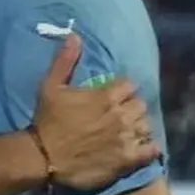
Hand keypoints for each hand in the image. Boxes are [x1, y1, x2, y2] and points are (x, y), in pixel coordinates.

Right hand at [31, 35, 159, 190]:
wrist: (43, 157)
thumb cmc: (46, 121)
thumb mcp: (50, 86)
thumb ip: (65, 60)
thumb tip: (75, 35)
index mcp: (106, 95)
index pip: (129, 84)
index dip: (122, 90)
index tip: (114, 96)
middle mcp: (120, 114)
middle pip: (140, 104)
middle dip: (132, 108)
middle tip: (120, 116)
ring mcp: (126, 137)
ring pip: (146, 125)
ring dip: (139, 127)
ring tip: (129, 132)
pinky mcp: (127, 159)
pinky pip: (151, 150)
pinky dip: (149, 148)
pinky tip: (142, 148)